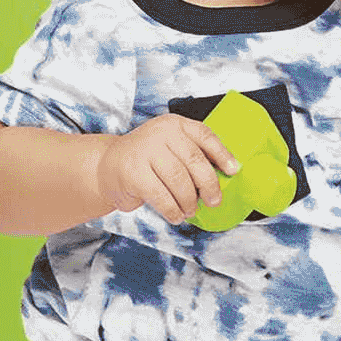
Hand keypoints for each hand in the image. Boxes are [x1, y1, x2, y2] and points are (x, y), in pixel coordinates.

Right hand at [93, 115, 238, 224]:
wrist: (106, 166)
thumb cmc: (148, 161)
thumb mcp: (171, 149)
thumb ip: (193, 156)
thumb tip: (224, 176)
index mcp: (175, 124)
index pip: (205, 136)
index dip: (223, 154)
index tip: (234, 170)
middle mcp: (160, 133)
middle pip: (194, 160)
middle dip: (209, 185)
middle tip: (214, 201)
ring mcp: (144, 151)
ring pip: (179, 180)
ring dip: (189, 200)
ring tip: (191, 210)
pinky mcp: (133, 172)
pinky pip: (160, 195)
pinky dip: (172, 209)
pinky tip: (176, 215)